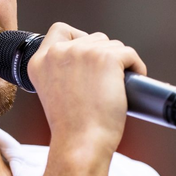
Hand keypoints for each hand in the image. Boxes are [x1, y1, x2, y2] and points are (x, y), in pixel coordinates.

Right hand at [25, 22, 146, 157]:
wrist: (81, 144)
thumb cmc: (72, 128)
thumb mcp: (54, 93)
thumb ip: (62, 71)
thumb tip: (90, 61)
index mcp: (39, 61)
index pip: (60, 30)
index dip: (78, 39)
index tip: (88, 57)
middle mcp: (58, 52)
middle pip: (92, 38)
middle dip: (103, 57)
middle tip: (105, 83)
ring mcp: (83, 52)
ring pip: (112, 45)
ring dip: (119, 63)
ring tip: (115, 87)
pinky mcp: (107, 58)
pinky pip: (129, 54)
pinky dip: (136, 67)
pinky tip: (130, 83)